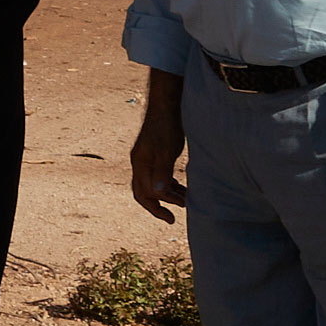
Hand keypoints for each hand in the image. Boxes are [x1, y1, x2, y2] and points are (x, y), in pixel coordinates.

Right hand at [128, 79, 187, 221]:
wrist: (166, 107)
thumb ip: (161, 172)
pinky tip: (181, 186)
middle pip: (144, 191)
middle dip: (159, 205)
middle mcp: (140, 163)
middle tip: (174, 215)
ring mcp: (146, 158)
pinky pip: (159, 175)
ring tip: (185, 200)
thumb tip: (157, 194)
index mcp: (140, 164)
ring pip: (153, 184)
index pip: (143, 193)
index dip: (156, 208)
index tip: (171, 218)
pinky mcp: (155, 154)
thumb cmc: (166, 128)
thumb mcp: (166, 151)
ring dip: (167, 194)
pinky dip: (169, 184)